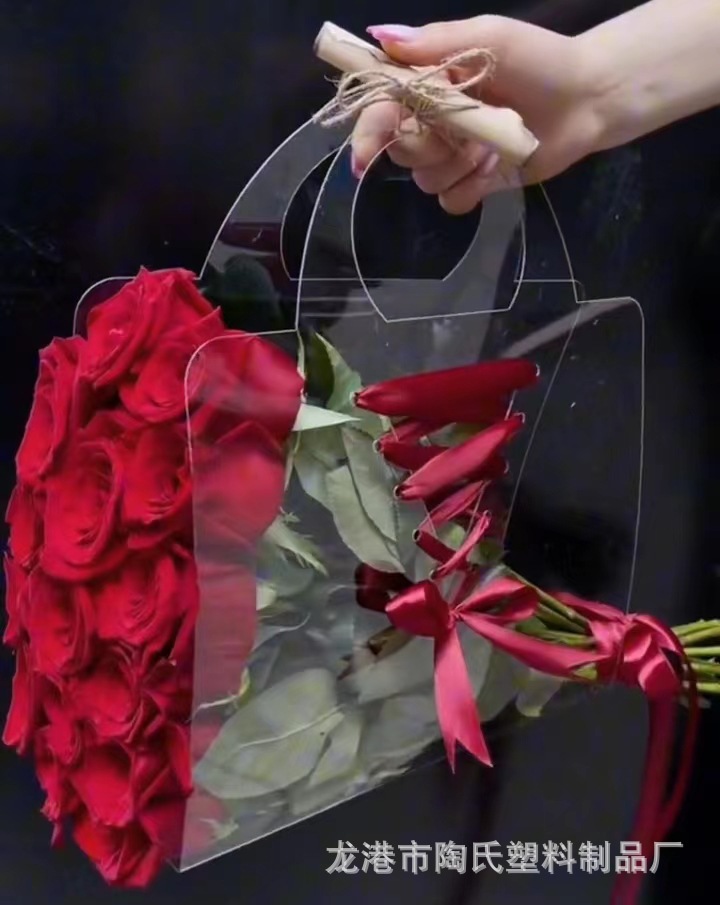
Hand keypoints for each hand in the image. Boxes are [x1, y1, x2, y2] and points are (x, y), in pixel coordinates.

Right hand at [351, 17, 605, 213]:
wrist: (588, 97)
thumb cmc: (540, 59)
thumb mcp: (488, 37)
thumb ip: (435, 42)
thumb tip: (379, 36)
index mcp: (427, 84)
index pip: (380, 110)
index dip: (368, 132)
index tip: (364, 154)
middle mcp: (433, 122)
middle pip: (398, 151)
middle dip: (423, 145)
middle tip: (459, 129)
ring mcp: (454, 156)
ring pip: (423, 179)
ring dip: (453, 166)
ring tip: (488, 144)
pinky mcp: (476, 184)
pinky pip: (450, 201)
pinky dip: (470, 189)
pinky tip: (494, 168)